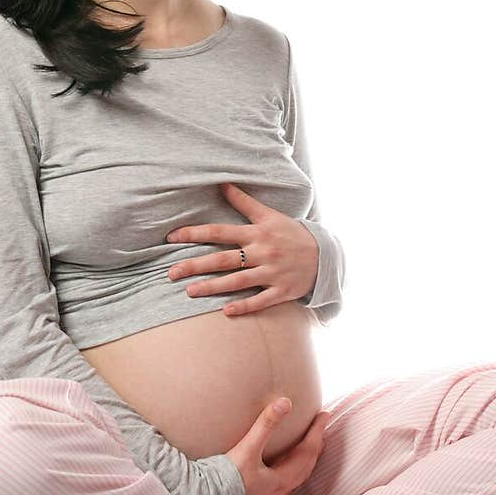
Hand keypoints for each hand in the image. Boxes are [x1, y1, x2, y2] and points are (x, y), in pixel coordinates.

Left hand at [165, 181, 318, 316]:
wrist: (324, 255)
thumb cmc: (291, 233)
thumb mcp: (269, 215)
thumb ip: (244, 202)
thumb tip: (221, 183)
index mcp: (256, 233)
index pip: (220, 231)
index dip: (195, 233)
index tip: (172, 237)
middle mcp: (262, 252)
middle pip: (224, 259)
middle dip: (196, 265)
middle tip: (171, 272)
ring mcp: (272, 273)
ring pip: (238, 281)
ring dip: (213, 287)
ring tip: (189, 291)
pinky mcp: (282, 291)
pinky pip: (261, 300)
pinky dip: (245, 306)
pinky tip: (226, 311)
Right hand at [224, 397, 331, 494]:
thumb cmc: (227, 479)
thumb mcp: (248, 448)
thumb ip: (266, 425)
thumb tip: (285, 402)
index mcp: (282, 479)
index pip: (307, 452)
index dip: (317, 432)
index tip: (324, 415)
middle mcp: (279, 490)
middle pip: (305, 465)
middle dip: (314, 444)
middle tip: (320, 427)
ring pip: (295, 474)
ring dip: (303, 456)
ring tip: (305, 442)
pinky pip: (283, 478)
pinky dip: (290, 465)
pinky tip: (280, 461)